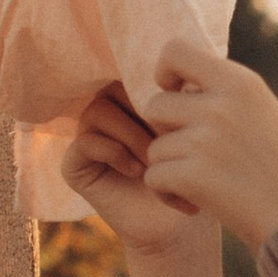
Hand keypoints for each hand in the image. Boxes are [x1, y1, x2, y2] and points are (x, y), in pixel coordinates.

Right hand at [63, 80, 224, 276]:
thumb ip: (188, 88)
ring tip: (157, 156)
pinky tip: (140, 171)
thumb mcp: (201, 126)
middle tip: (170, 133)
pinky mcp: (76, 165)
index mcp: (136, 95)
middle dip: (145, 108)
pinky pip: (85, 140)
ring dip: (132, 131)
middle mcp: (110, 112)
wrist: (184, 228)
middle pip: (114, 82)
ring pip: (98, 108)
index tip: (185, 109)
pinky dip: (115, 151)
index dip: (157, 85)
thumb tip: (184, 48)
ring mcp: (91, 137)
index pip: (133, 67)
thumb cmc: (201, 176)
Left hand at [139, 39, 277, 246]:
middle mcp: (219, 105)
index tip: (177, 95)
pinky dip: (168, 196)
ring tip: (201, 186)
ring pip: (155, 149)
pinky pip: (154, 179)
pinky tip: (196, 204)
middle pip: (155, 106)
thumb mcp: (264, 113)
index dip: (165, 73)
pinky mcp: (193, 176)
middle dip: (167, 134)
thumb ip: (225, 97)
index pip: (174, 51)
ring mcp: (204, 140)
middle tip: (193, 155)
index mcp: (239, 82)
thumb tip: (180, 88)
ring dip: (170, 170)